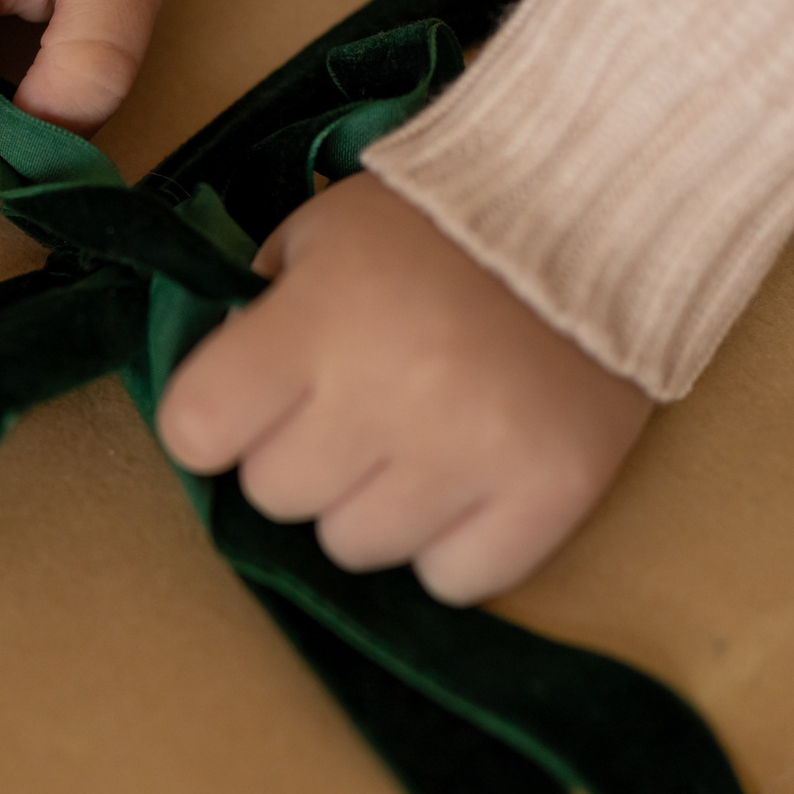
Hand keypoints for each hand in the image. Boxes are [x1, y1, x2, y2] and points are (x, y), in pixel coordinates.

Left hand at [158, 175, 651, 603]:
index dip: (210, 420)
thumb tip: (213, 411)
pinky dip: (451, 543)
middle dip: (297, 452)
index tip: (241, 403)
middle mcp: (391, 392)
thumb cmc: (439, 224)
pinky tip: (466, 479)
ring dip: (370, 503)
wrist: (597, 214)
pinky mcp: (552, 493)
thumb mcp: (321, 236)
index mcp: (322, 317)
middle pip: (274, 494)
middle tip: (347, 406)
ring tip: (413, 437)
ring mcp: (474, 452)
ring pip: (354, 546)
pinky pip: (453, 579)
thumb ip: (254, 316)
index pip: (197, 427)